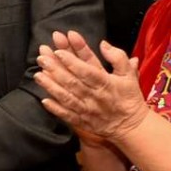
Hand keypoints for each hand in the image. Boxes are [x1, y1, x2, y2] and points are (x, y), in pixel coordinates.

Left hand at [34, 30, 148, 142]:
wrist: (132, 127)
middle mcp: (95, 96)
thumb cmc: (129, 97)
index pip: (87, 70)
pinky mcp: (82, 121)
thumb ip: (118, 57)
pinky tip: (44, 100)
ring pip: (67, 98)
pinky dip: (55, 109)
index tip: (58, 51)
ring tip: (38, 75)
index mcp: (106, 83)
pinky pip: (67, 115)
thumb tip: (103, 44)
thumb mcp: (129, 74)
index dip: (72, 61)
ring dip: (51, 86)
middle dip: (55, 69)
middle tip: (42, 58)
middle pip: (73, 82)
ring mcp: (87, 110)